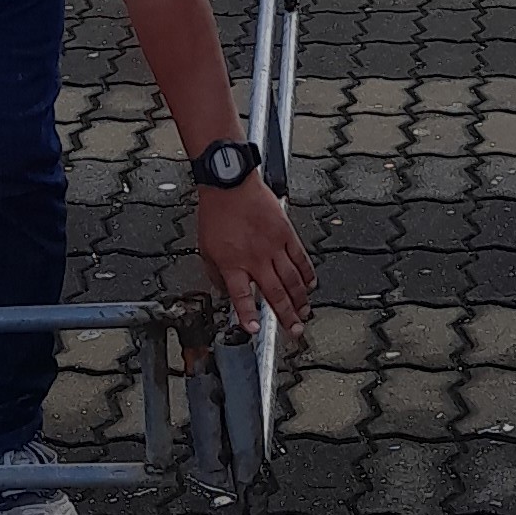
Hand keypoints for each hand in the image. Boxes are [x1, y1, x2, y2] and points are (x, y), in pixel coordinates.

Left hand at [195, 170, 315, 340]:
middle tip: (295, 330)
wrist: (229, 184)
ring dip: (300, 300)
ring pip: (291, 280)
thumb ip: (216, 274)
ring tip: (305, 313)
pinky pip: (300, 258)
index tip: (254, 330)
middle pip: (275, 294)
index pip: (241, 297)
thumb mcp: (206, 248)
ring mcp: (273, 247)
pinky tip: (310, 284)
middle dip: (286, 316)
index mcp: (232, 264)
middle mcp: (255, 259)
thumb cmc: (216, 213)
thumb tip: (224, 290)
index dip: (248, 316)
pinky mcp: (285, 233)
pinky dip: (307, 273)